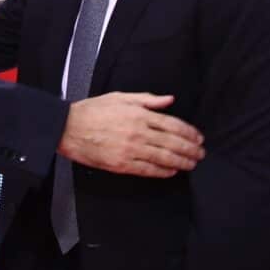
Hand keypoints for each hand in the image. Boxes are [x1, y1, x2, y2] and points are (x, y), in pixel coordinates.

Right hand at [58, 93, 203, 177]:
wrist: (68, 128)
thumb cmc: (92, 111)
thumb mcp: (120, 97)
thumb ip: (147, 99)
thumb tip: (169, 99)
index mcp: (139, 115)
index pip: (173, 124)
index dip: (189, 132)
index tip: (198, 138)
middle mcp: (138, 132)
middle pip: (173, 143)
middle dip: (191, 149)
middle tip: (201, 153)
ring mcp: (131, 150)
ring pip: (165, 158)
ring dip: (182, 162)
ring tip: (192, 164)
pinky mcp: (122, 164)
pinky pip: (149, 170)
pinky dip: (163, 171)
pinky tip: (172, 171)